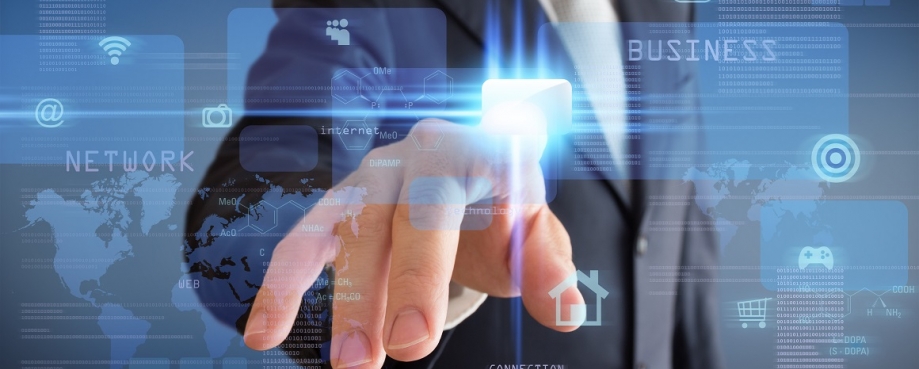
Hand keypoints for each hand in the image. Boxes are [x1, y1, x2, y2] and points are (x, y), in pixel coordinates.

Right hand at [243, 116, 583, 367]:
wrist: (469, 166)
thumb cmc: (503, 202)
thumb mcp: (533, 226)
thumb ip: (546, 262)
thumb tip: (567, 314)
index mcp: (472, 151)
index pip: (444, 204)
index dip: (425, 273)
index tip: (416, 340)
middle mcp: (416, 155)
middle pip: (393, 220)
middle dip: (390, 291)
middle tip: (395, 355)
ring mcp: (373, 176)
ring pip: (346, 231)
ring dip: (342, 298)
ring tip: (348, 364)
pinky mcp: (342, 201)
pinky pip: (305, 238)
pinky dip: (283, 284)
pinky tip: (264, 333)